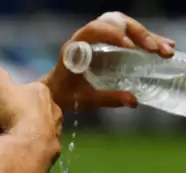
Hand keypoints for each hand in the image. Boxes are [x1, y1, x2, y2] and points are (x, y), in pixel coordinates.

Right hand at [0, 63, 61, 140]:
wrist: (30, 142)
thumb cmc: (16, 111)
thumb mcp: (1, 89)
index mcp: (42, 91)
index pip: (34, 88)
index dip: (24, 93)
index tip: (14, 99)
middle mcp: (54, 108)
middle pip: (42, 106)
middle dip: (33, 110)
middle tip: (17, 117)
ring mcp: (57, 128)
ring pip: (47, 124)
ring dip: (37, 127)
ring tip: (23, 133)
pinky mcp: (55, 146)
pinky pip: (46, 142)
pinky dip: (38, 143)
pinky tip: (29, 146)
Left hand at [45, 11, 175, 110]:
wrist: (55, 92)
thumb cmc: (65, 95)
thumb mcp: (84, 99)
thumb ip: (106, 98)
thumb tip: (133, 100)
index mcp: (74, 47)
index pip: (94, 30)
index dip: (112, 35)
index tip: (129, 46)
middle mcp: (86, 37)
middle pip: (115, 24)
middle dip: (138, 34)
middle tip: (155, 49)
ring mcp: (98, 38)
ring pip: (124, 27)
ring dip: (146, 36)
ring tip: (165, 49)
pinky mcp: (107, 43)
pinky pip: (128, 35)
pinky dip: (145, 40)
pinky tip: (161, 47)